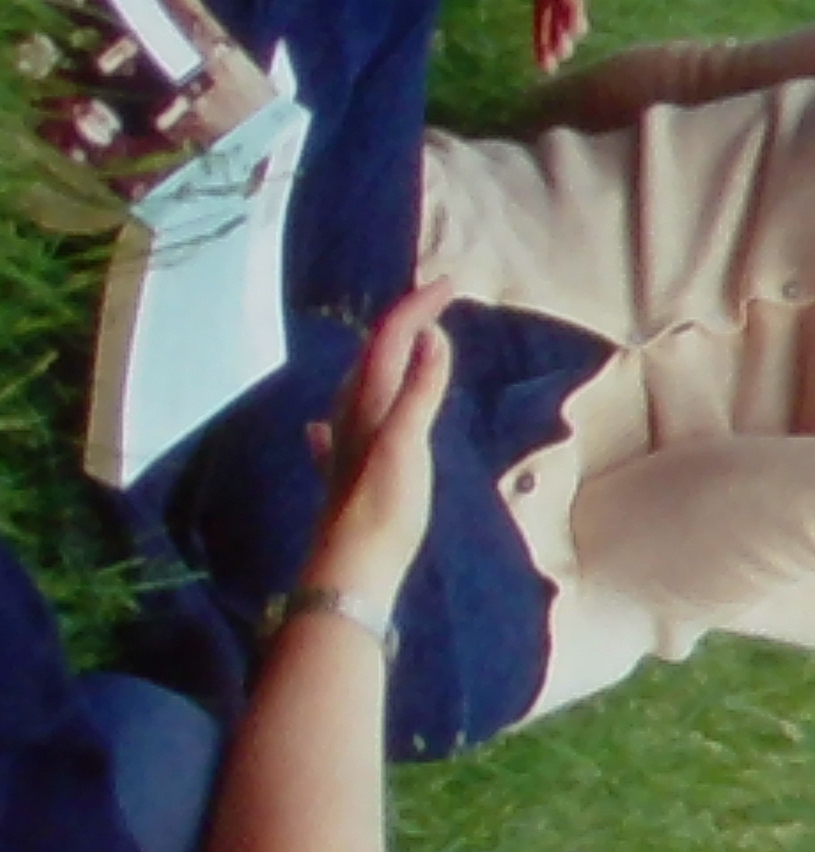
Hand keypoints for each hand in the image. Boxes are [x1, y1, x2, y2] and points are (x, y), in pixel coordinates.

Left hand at [300, 284, 460, 602]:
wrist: (352, 568)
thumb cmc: (383, 505)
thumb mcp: (407, 442)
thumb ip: (420, 389)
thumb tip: (432, 336)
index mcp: (367, 401)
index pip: (392, 337)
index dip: (418, 306)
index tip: (452, 283)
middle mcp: (352, 414)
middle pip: (375, 354)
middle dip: (403, 323)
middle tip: (437, 304)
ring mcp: (347, 444)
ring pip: (363, 385)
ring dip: (386, 359)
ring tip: (410, 346)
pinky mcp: (349, 474)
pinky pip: (345, 430)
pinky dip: (351, 413)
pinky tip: (325, 426)